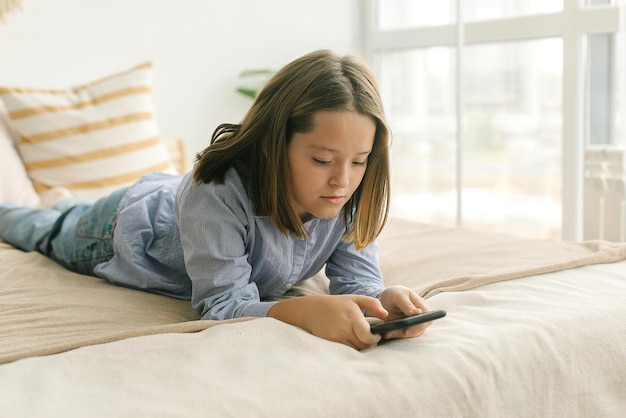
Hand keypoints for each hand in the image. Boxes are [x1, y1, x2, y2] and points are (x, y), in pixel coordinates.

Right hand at [268, 294, 388, 349]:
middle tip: (369, 338)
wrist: (310, 310)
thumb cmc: (336, 303)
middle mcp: (344, 330)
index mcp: (352, 318)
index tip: (376, 335)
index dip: (375, 338)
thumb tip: (386, 314)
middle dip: (369, 343)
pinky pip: (346, 351)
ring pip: (356, 350)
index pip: (368, 337)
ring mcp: (336, 338)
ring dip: (361, 347)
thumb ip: (372, 303)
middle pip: (363, 346)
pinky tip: (351, 341)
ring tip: (360, 339)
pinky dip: (351, 348)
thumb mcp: (354, 298)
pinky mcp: (330, 344)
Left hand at [373, 285, 431, 340]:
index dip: (420, 326)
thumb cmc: (395, 294)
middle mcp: (419, 316)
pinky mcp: (405, 329)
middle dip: (407, 333)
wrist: (385, 298)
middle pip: (419, 329)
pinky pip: (401, 335)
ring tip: (387, 333)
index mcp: (421, 305)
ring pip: (410, 334)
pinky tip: (386, 333)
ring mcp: (413, 324)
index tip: (408, 330)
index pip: (427, 318)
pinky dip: (394, 335)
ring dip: (398, 335)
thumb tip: (418, 312)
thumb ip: (407, 304)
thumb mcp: (398, 295)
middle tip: (394, 332)